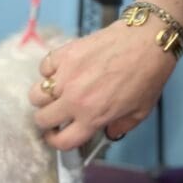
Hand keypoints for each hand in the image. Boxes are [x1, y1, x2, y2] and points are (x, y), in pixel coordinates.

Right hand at [28, 20, 176, 150]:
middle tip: (55, 114)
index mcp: (92, 117)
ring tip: (56, 92)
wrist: (147, 41)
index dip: (55, 141)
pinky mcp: (64, 54)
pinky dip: (50, 71)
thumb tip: (107, 131)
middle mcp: (74, 100)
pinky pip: (44, 68)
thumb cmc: (147, 76)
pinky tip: (62, 70)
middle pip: (41, 119)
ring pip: (36, 95)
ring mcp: (66, 76)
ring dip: (44, 97)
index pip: (61, 141)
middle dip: (46, 121)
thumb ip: (121, 127)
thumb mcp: (140, 112)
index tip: (55, 136)